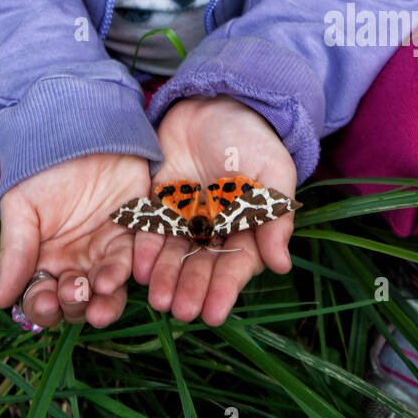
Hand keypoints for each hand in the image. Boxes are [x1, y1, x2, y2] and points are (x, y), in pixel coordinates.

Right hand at [0, 153, 152, 329]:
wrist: (74, 129)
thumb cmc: (41, 169)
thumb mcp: (21, 208)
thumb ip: (15, 252)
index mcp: (44, 261)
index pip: (42, 299)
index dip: (43, 308)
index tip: (45, 301)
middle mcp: (76, 262)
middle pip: (78, 302)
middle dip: (76, 305)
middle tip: (74, 293)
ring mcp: (105, 249)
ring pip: (109, 290)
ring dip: (106, 301)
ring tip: (102, 293)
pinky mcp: (133, 232)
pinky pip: (134, 258)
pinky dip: (128, 270)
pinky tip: (122, 273)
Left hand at [132, 95, 297, 326]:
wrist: (214, 102)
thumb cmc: (251, 139)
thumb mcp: (272, 172)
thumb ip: (274, 217)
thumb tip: (281, 265)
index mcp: (245, 231)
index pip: (234, 268)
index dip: (223, 291)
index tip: (213, 314)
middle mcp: (212, 232)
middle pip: (200, 266)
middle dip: (190, 289)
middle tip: (180, 312)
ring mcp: (183, 218)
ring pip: (172, 255)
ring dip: (164, 277)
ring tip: (156, 299)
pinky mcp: (157, 202)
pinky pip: (148, 228)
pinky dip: (143, 248)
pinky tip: (136, 266)